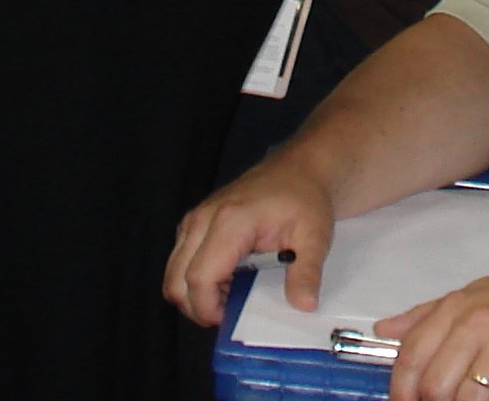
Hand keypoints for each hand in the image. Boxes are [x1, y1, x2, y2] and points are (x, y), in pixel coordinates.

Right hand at [166, 154, 338, 327]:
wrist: (298, 169)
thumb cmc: (304, 199)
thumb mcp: (315, 236)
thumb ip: (307, 272)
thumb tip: (304, 304)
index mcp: (230, 221)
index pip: (199, 278)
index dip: (209, 309)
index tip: (231, 320)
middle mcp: (203, 218)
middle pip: (176, 281)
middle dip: (199, 307)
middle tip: (231, 311)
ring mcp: (195, 219)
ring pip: (173, 274)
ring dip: (195, 295)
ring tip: (231, 293)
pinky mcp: (194, 224)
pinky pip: (179, 262)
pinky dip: (194, 280)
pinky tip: (226, 279)